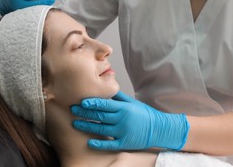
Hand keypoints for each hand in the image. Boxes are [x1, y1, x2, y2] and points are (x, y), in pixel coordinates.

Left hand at [71, 91, 189, 150]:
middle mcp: (122, 119)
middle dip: (85, 112)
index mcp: (124, 108)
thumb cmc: (144, 114)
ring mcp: (123, 131)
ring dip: (87, 126)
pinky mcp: (125, 143)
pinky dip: (99, 143)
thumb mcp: (132, 102)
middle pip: (100, 115)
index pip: (104, 104)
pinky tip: (89, 142)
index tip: (80, 101)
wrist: (160, 128)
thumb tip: (106, 87)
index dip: (92, 103)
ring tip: (75, 124)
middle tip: (72, 110)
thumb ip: (118, 96)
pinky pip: (110, 144)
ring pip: (101, 129)